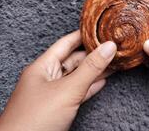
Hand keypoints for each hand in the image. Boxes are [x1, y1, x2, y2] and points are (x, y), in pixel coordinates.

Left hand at [0, 30, 116, 130]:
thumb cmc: (35, 120)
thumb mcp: (67, 89)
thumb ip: (90, 68)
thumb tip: (109, 47)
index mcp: (43, 66)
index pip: (66, 43)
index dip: (83, 35)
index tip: (100, 29)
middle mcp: (48, 77)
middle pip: (74, 60)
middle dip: (93, 53)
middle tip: (113, 47)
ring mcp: (54, 93)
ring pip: (78, 76)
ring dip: (96, 70)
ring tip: (114, 62)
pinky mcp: (60, 107)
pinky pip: (79, 91)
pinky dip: (91, 86)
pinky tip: (103, 81)